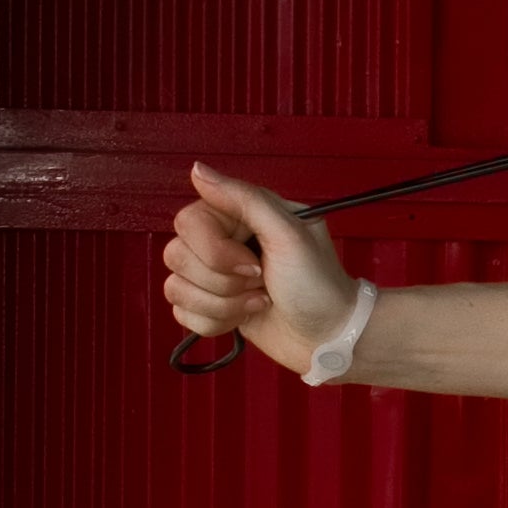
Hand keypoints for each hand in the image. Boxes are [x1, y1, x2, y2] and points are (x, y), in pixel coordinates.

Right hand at [163, 165, 361, 373]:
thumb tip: (197, 170)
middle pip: (177, 255)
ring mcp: (215, 276)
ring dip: (223, 304)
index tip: (255, 264)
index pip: (188, 222)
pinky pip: (183, 313)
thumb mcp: (290, 235)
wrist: (331, 337)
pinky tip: (247, 316)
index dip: (215, 250)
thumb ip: (245, 199)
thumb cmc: (319, 285)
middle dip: (223, 281)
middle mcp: (223, 242)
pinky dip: (216, 322)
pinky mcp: (212, 306)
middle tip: (262, 282)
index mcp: (239, 216)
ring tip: (260, 301)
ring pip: (176, 288)